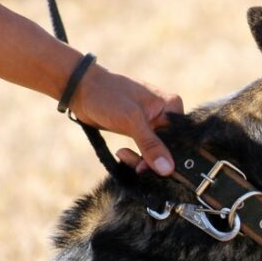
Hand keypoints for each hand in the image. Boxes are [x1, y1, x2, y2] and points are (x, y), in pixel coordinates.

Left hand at [69, 65, 183, 175]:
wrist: (81, 90)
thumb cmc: (107, 95)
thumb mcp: (131, 120)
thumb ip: (151, 144)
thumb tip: (168, 169)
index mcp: (172, 106)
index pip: (180, 140)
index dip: (170, 157)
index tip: (156, 170)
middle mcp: (166, 116)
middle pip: (169, 149)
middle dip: (153, 161)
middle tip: (137, 167)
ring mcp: (154, 125)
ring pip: (156, 154)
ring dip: (141, 161)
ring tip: (123, 155)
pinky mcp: (141, 133)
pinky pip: (145, 153)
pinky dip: (135, 158)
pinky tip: (122, 153)